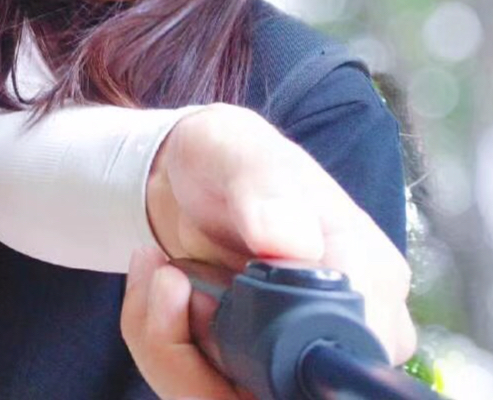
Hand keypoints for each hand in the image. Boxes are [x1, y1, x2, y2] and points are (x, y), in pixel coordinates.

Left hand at [137, 104, 414, 397]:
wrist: (184, 174)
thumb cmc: (225, 155)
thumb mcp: (238, 149)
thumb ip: (266, 187)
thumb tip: (293, 242)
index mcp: (367, 274)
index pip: (346, 355)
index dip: (277, 351)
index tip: (205, 302)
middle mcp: (341, 329)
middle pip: (286, 396)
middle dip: (202, 357)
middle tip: (167, 281)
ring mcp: (294, 358)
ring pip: (229, 399)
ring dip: (170, 347)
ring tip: (158, 274)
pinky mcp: (249, 370)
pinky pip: (199, 390)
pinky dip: (161, 345)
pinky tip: (156, 285)